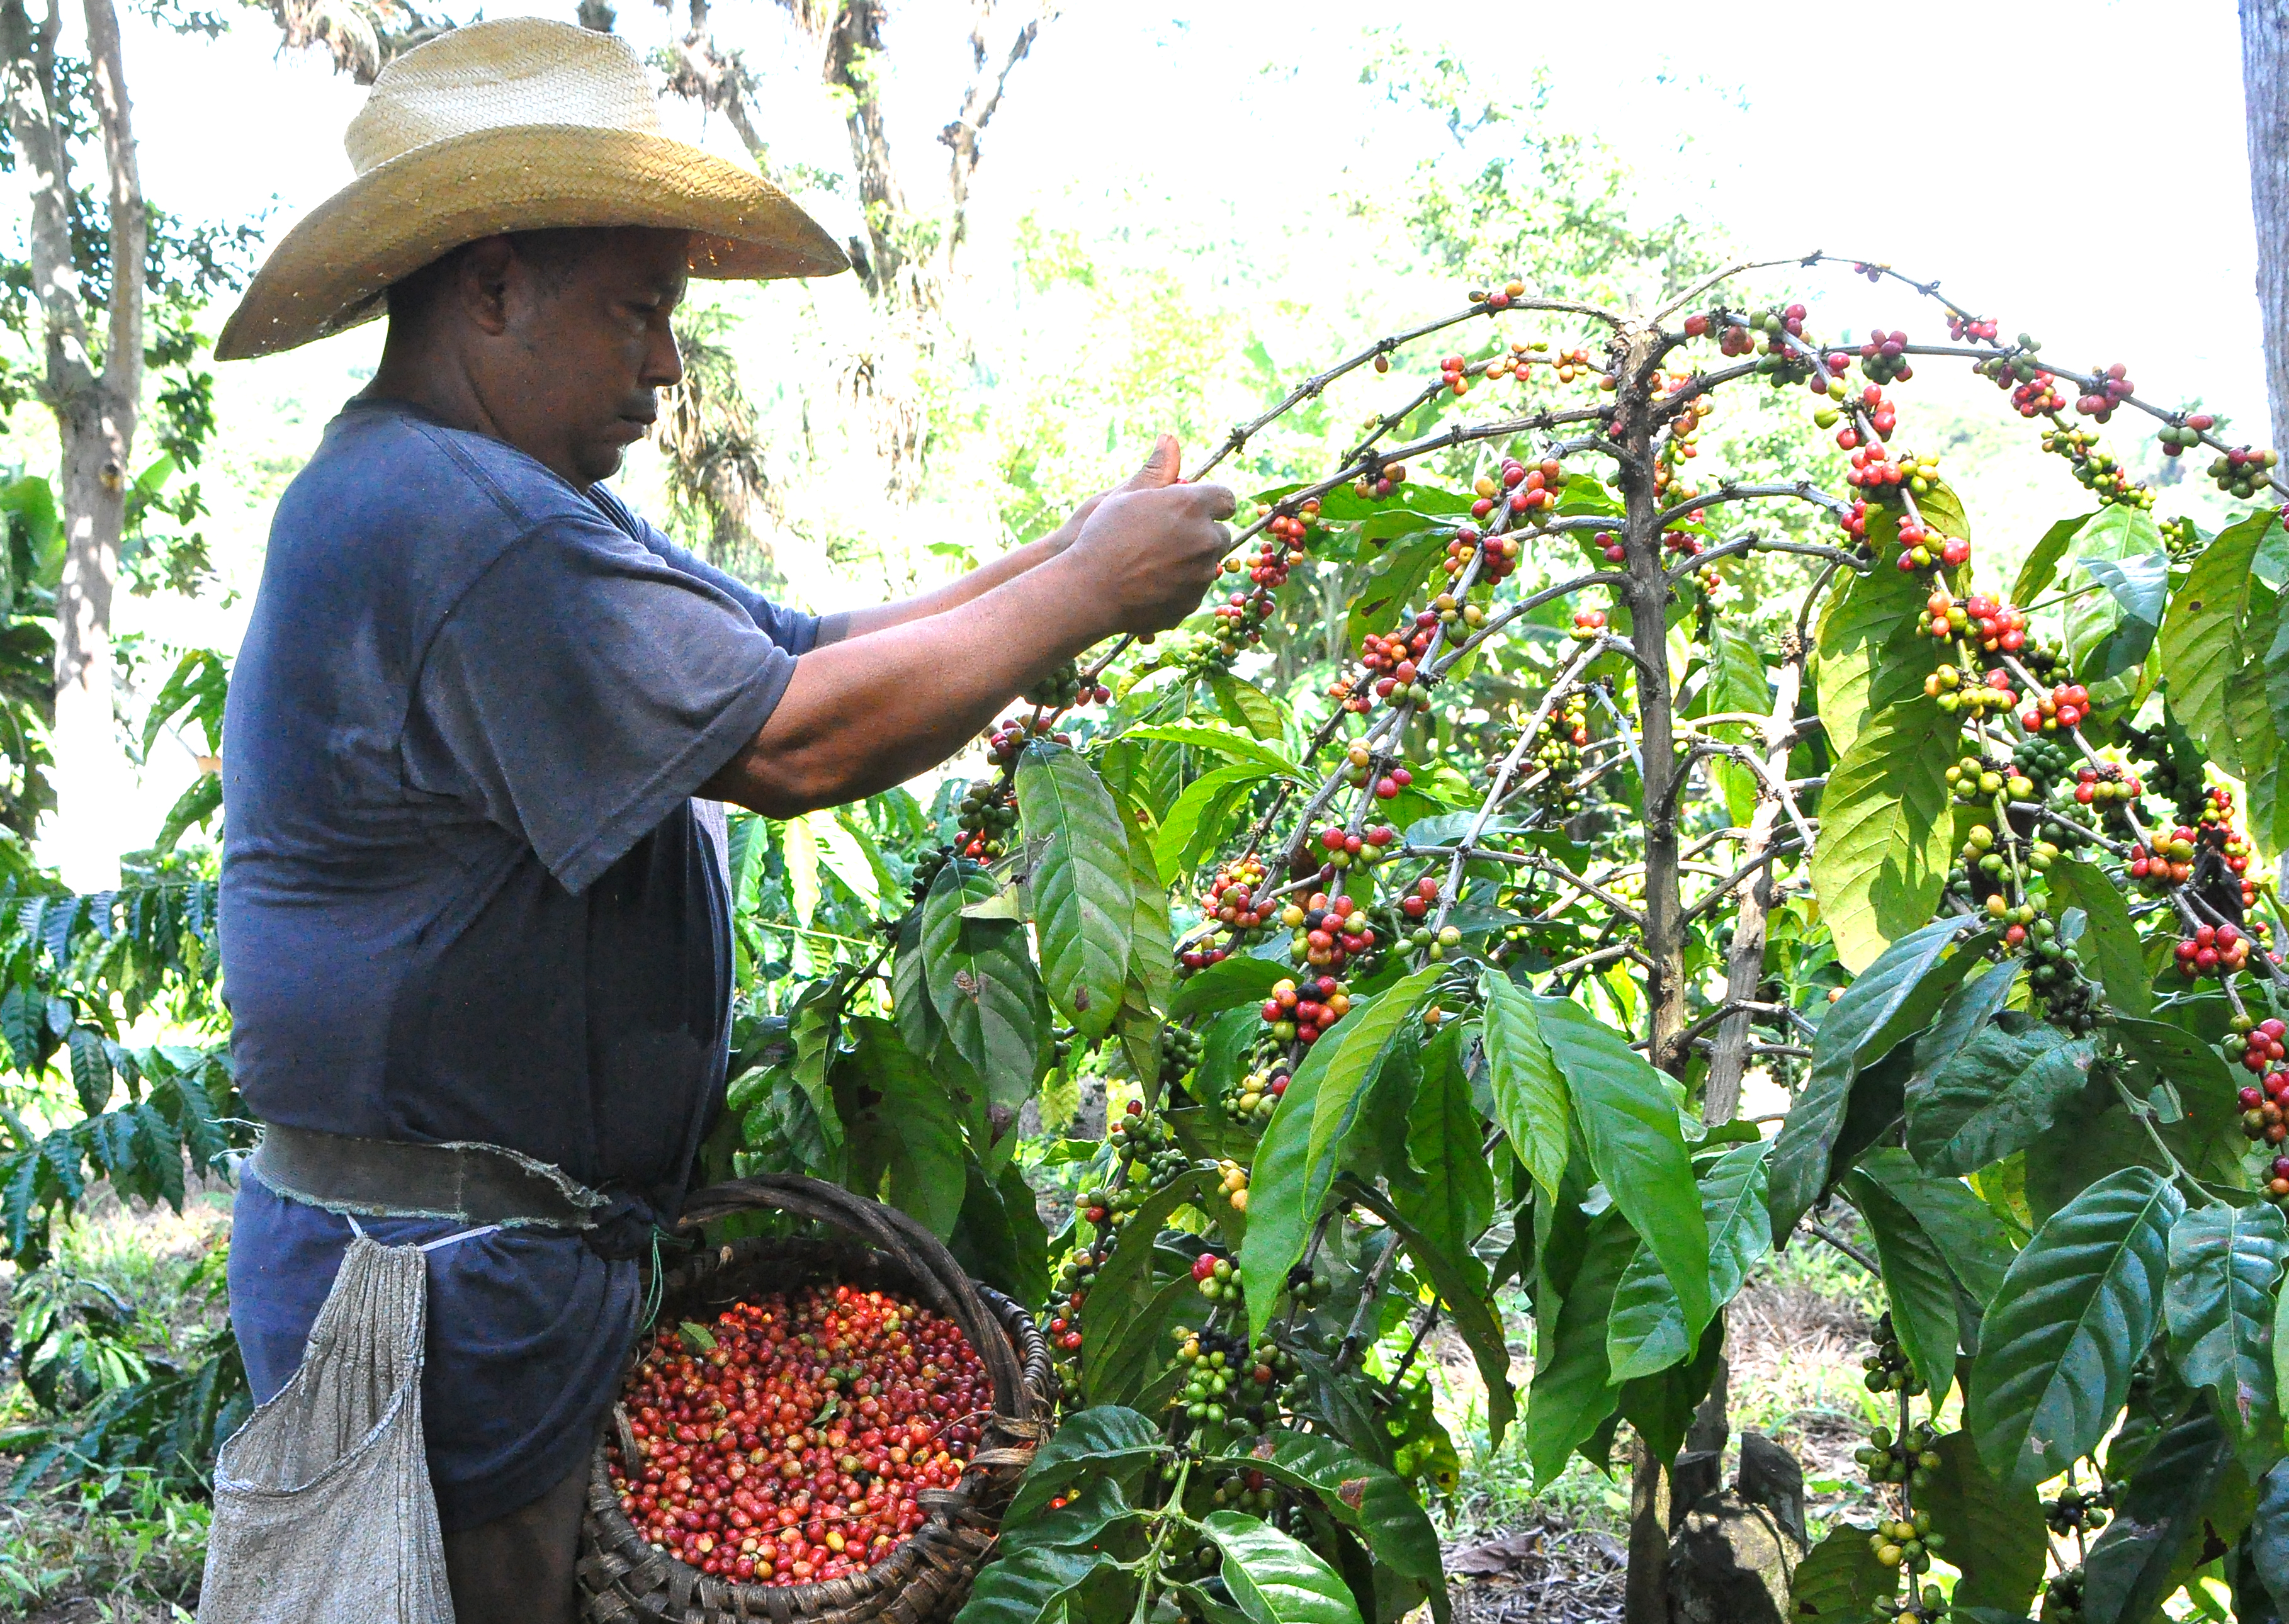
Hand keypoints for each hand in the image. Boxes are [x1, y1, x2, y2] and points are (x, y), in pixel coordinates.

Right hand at [1059, 435, 1235, 635]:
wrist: (1091, 590)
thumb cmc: (1103, 536)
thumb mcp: (1126, 495)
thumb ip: (1157, 469)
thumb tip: (1169, 438)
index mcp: (1193, 506)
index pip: (1226, 499)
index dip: (1211, 503)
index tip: (1197, 507)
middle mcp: (1206, 539)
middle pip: (1220, 534)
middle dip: (1201, 534)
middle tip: (1166, 537)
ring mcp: (1202, 574)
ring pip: (1208, 563)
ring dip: (1191, 560)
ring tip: (1153, 562)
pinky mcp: (1193, 601)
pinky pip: (1195, 589)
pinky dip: (1180, 586)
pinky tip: (1151, 583)